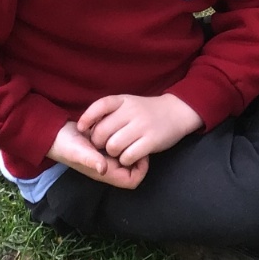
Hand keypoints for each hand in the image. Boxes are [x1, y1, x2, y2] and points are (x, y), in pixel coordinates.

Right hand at [48, 120, 149, 189]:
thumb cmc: (64, 144)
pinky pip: (121, 147)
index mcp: (105, 172)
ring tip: (132, 132)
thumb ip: (91, 160)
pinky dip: (124, 139)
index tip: (140, 153)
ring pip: (129, 157)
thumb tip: (104, 169)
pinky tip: (122, 127)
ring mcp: (106, 157)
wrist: (53, 132)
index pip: (132, 180)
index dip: (141, 170)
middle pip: (134, 169)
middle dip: (139, 156)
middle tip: (139, 139)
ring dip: (132, 146)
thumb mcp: (78, 151)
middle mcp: (108, 166)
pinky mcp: (104, 146)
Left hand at [78, 93, 202, 167]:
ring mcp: (142, 126)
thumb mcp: (128, 103)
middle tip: (106, 145)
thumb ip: (110, 112)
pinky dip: (126, 159)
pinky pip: (128, 156)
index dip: (87, 118)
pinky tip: (130, 156)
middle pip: (102, 132)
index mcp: (123, 100)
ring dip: (113, 153)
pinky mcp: (151, 140)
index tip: (81, 129)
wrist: (177, 112)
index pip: (100, 106)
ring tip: (120, 151)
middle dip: (99, 143)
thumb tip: (87, 127)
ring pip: (113, 146)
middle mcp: (132, 111)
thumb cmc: (147, 111)